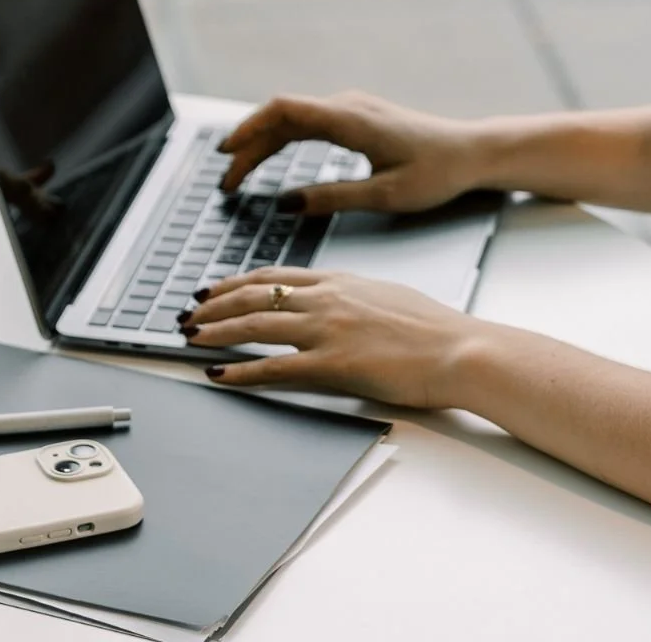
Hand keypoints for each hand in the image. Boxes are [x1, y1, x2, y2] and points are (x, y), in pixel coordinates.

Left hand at [179, 267, 481, 408]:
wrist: (461, 349)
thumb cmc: (435, 328)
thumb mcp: (386, 295)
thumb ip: (351, 295)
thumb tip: (333, 299)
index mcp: (339, 281)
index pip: (273, 276)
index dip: (235, 282)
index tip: (212, 288)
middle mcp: (326, 299)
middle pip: (254, 296)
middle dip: (214, 305)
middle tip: (188, 313)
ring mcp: (327, 329)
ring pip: (255, 325)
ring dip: (216, 331)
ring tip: (190, 338)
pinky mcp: (332, 363)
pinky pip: (273, 366)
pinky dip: (240, 370)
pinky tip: (219, 374)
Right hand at [219, 91, 488, 214]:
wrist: (474, 153)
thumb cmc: (437, 174)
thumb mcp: (384, 196)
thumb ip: (331, 198)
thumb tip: (286, 204)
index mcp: (350, 121)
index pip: (284, 112)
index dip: (249, 130)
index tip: (227, 154)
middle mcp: (347, 106)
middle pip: (281, 117)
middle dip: (249, 147)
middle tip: (226, 181)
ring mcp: (351, 109)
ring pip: (292, 119)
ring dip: (263, 144)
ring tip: (240, 173)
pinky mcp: (357, 117)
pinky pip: (307, 122)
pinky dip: (283, 140)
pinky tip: (271, 158)